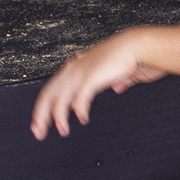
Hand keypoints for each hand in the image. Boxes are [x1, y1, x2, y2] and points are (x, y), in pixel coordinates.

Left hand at [28, 31, 161, 137]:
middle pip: (49, 93)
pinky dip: (79, 109)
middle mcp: (75, 68)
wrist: (141, 46)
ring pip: (60, 96)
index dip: (42, 107)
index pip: (51, 88)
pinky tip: (82, 118)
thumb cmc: (131, 56)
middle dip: (41, 115)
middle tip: (39, 133)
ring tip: (62, 130)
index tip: (40, 122)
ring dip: (58, 116)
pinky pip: (80, 96)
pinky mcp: (92, 76)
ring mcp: (82, 71)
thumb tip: (117, 87)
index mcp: (78, 66)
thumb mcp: (118, 71)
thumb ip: (115, 80)